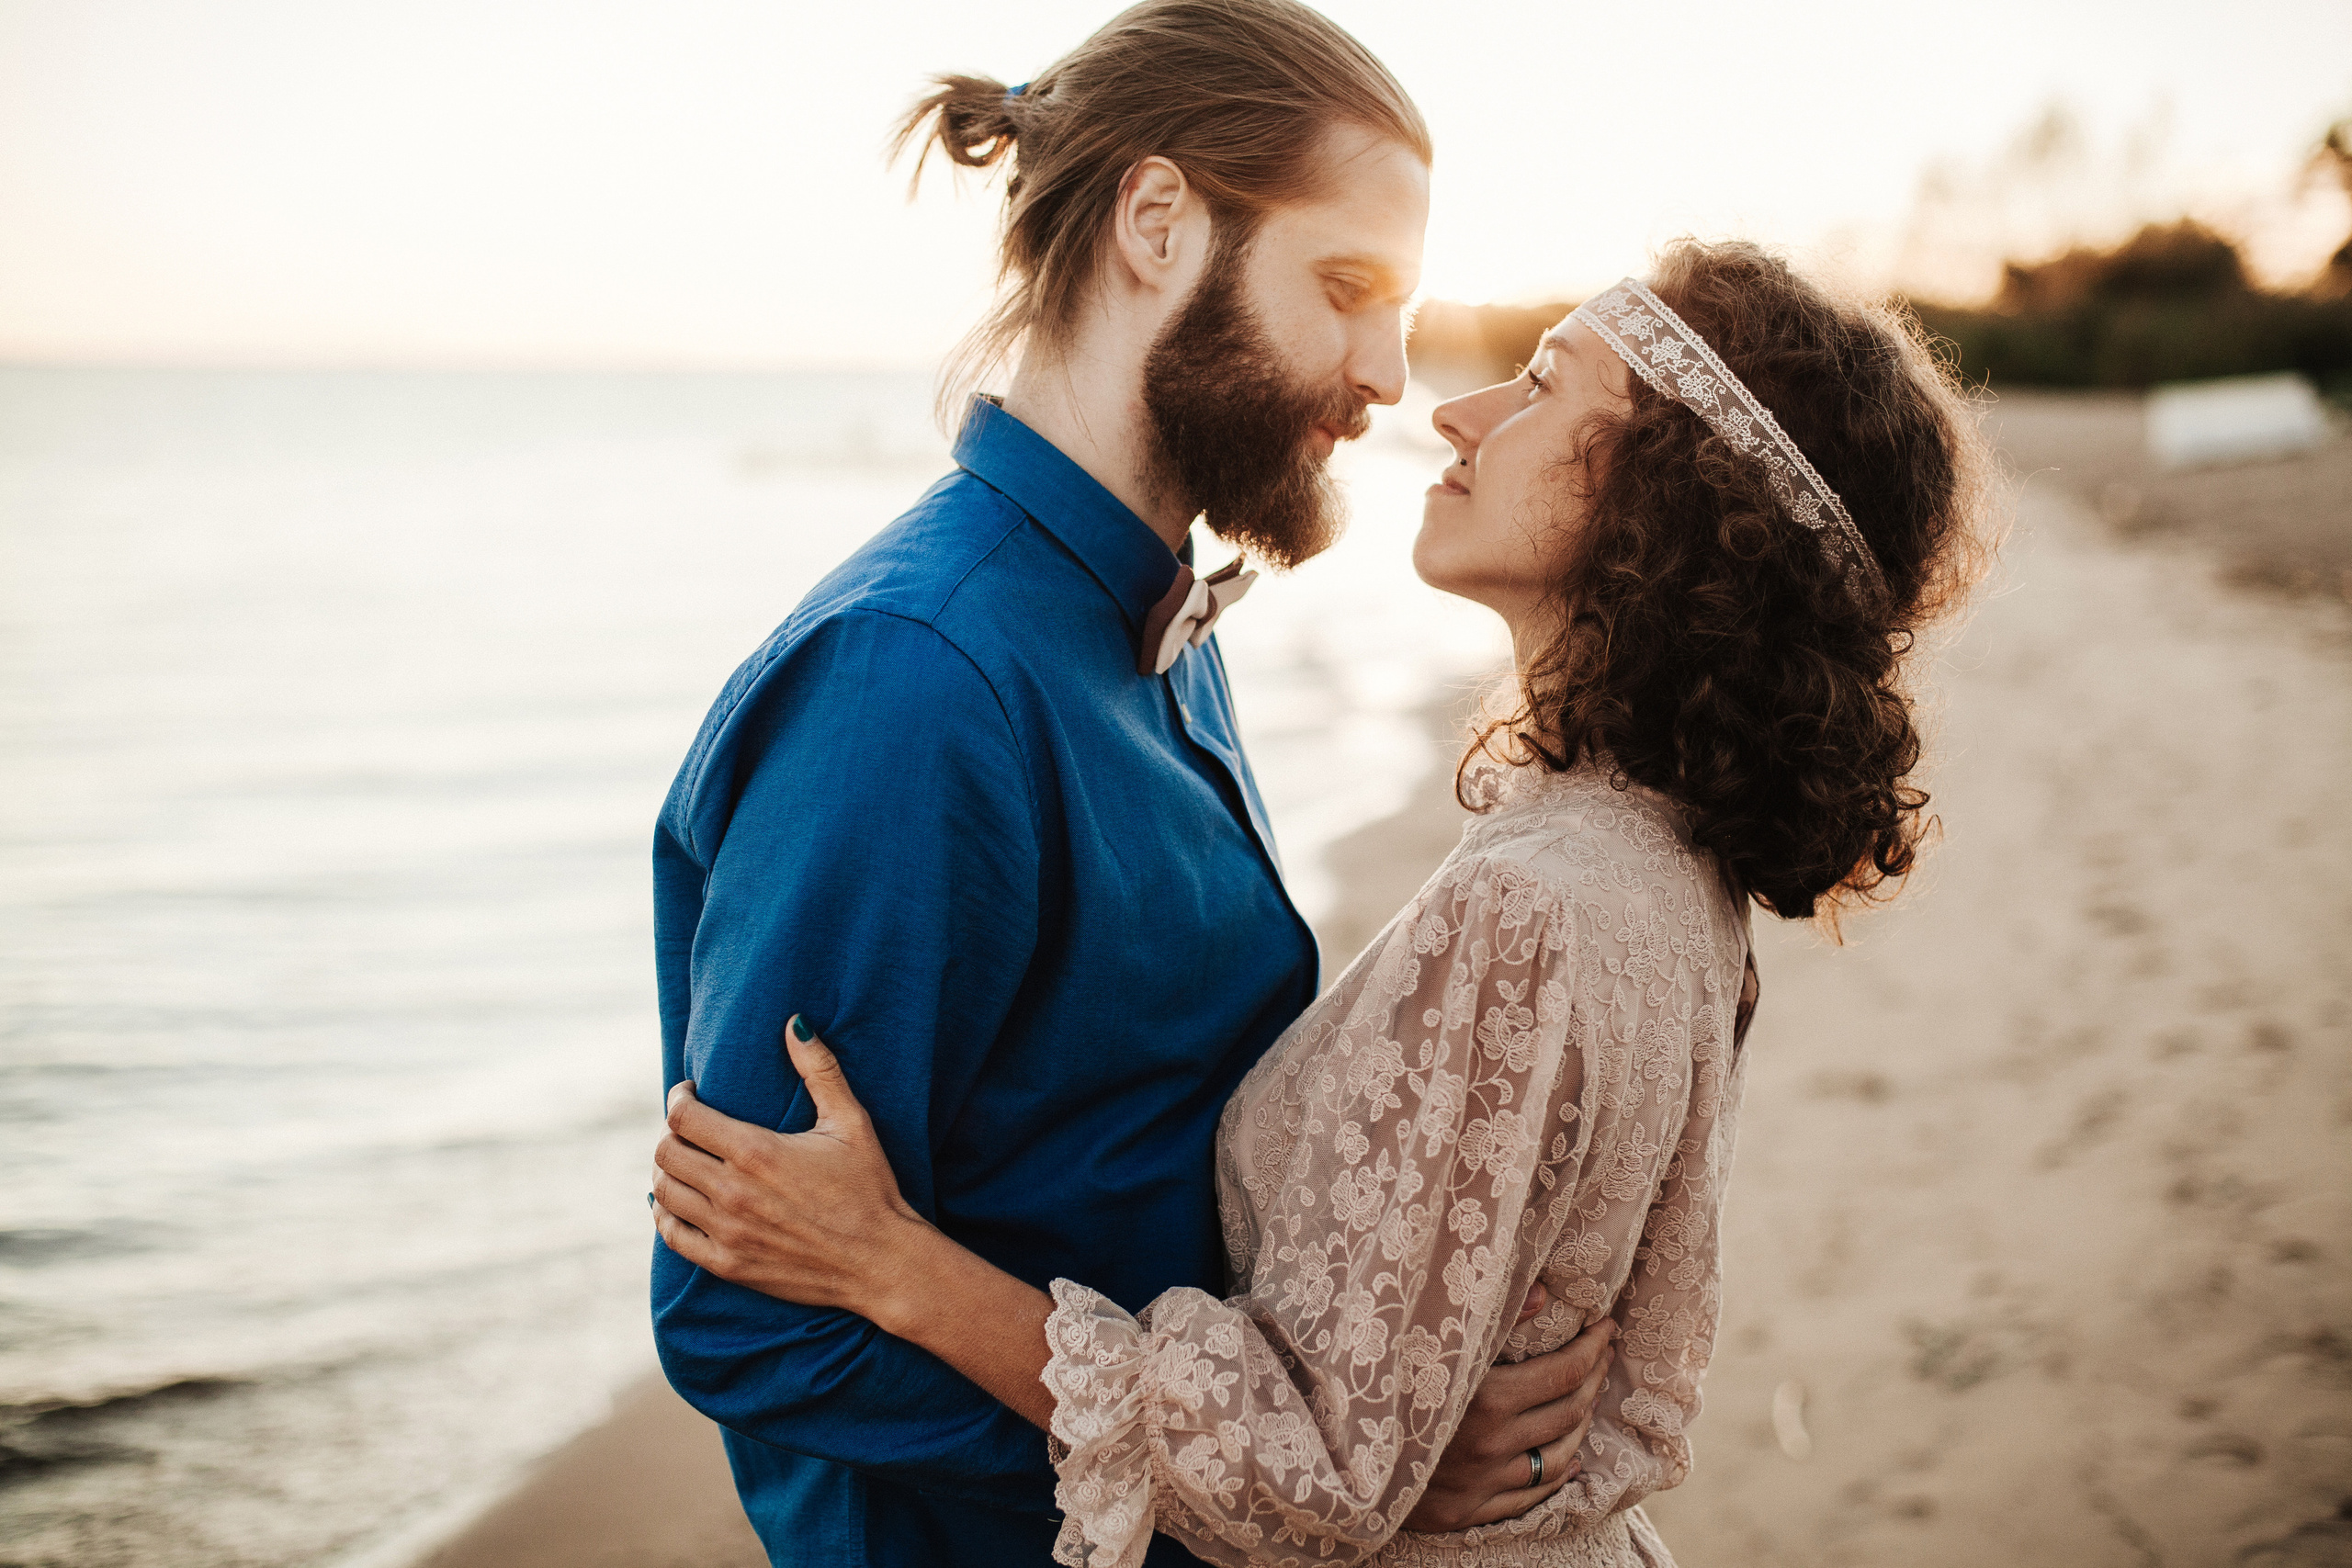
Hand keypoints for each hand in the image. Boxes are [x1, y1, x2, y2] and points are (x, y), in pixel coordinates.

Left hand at [651, 1019, 931, 1323]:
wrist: (880, 1262)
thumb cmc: (870, 1187)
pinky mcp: (728, 1264)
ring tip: (685, 1160)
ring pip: (664, 1193)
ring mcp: (727, 1231)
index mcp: (756, 1151)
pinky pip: (673, 1237)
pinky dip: (665, 1215)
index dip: (679, 1098)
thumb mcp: (852, 1122)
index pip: (685, 1116)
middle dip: (670, 1132)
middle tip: (689, 1127)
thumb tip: (795, 1023)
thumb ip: (819, 1070)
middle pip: (665, 1153)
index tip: (690, 1092)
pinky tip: (676, 1203)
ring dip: (666, 1171)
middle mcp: (732, 1192)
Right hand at [1402, 1288, 1616, 1532]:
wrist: (1337, 1457)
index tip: (1606, 1327)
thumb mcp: (1432, 1344)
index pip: (1562, 1374)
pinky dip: (1559, 1474)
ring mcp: (1484, 1484)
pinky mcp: (1470, 1512)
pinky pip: (1532, 1495)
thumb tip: (1545, 1293)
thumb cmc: (1384, 1386)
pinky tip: (1569, 1457)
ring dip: (1581, 1424)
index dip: (1591, 1349)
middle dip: (1592, 1378)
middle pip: (1568, 1412)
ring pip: (1558, 1456)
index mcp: (1486, 1401)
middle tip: (1601, 1354)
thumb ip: (1492, 1319)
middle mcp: (1491, 1446)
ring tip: (1588, 1397)